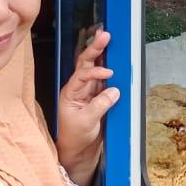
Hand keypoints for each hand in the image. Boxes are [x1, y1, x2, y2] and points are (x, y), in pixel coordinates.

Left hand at [57, 28, 118, 182]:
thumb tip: (115, 90)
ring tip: (107, 38)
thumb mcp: (87, 121)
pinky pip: (105, 79)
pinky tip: (114, 58)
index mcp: (70, 92)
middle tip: (105, 34)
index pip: (82, 75)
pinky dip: (110, 68)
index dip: (95, 71)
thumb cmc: (75, 137)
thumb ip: (100, 105)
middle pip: (85, 64)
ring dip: (102, 54)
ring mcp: (89, 91)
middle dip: (95, 49)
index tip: (109, 74)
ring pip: (95, 68)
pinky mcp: (99, 96)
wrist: (78, 151)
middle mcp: (78, 88)